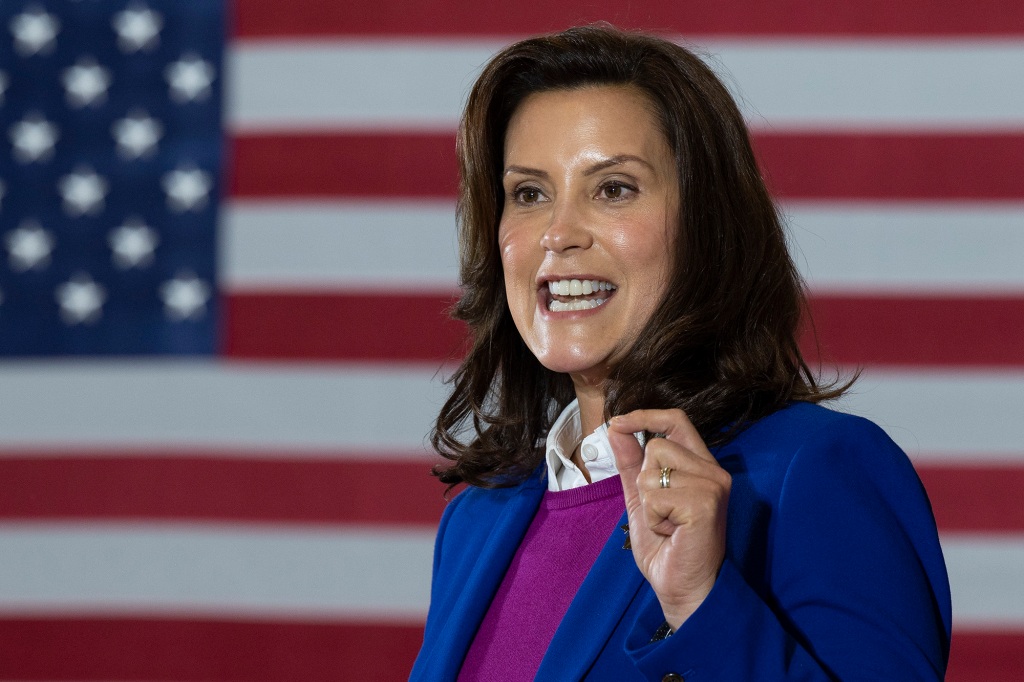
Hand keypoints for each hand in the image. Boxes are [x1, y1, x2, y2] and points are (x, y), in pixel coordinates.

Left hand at [608, 409, 730, 628]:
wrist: (683, 588)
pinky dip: (653, 517)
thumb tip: (616, 428)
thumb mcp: (642, 498)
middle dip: (643, 479)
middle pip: (657, 444)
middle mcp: (713, 471)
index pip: (677, 421)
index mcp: (701, 466)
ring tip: (668, 524)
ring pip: (651, 469)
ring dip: (648, 502)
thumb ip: (631, 463)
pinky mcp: (705, 503)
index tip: (618, 422)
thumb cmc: (667, 548)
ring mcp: (713, 485)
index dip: (646, 416)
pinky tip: (671, 533)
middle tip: (661, 512)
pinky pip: (655, 495)